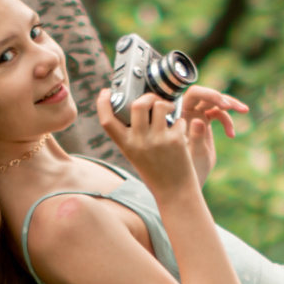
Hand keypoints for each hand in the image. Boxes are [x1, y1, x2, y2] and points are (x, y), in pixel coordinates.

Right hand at [96, 85, 246, 195]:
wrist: (174, 192)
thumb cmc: (155, 172)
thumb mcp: (136, 154)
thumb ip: (133, 135)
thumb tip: (138, 106)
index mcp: (125, 146)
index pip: (107, 121)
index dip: (103, 103)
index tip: (106, 92)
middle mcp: (139, 142)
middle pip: (137, 105)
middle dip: (148, 97)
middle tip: (155, 100)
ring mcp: (157, 140)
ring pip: (160, 106)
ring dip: (166, 105)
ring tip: (170, 112)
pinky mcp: (175, 140)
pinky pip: (178, 119)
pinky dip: (180, 122)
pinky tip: (180, 132)